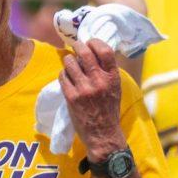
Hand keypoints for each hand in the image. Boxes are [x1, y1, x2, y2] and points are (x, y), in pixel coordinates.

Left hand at [59, 39, 128, 155]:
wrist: (103, 135)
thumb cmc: (109, 111)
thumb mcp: (115, 89)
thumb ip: (106, 72)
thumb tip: (93, 53)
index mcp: (113, 78)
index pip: (105, 50)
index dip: (95, 42)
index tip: (90, 43)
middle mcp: (99, 81)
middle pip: (84, 52)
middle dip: (77, 46)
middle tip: (75, 48)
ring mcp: (84, 89)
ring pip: (70, 62)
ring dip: (68, 60)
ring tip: (71, 65)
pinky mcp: (71, 96)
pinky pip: (62, 75)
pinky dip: (64, 74)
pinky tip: (67, 78)